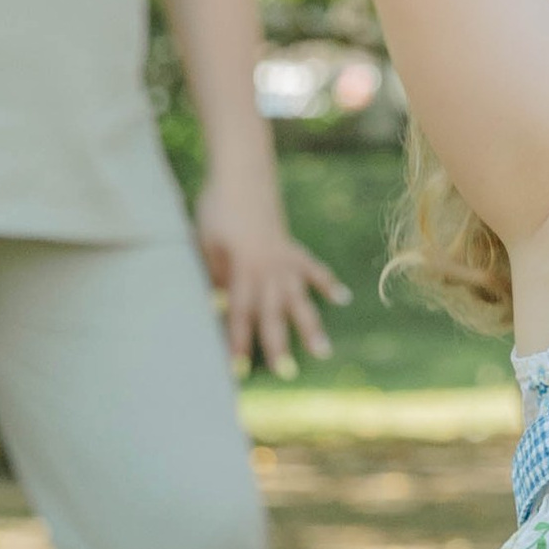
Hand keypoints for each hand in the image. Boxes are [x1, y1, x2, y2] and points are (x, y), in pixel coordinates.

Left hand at [196, 182, 349, 379]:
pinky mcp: (292, 248)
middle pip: (274, 313)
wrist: (241, 175)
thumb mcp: (206, 243)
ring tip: (323, 352)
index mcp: (243, 269)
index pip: (240, 314)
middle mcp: (269, 269)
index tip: (238, 369)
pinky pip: (312, 268)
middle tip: (286, 372)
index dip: (238, 342)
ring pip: (299, 299)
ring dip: (311, 326)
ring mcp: (285, 259)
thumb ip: (214, 275)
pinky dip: (327, 282)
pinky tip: (342, 298)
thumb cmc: (217, 210)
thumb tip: (217, 305)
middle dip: (278, 344)